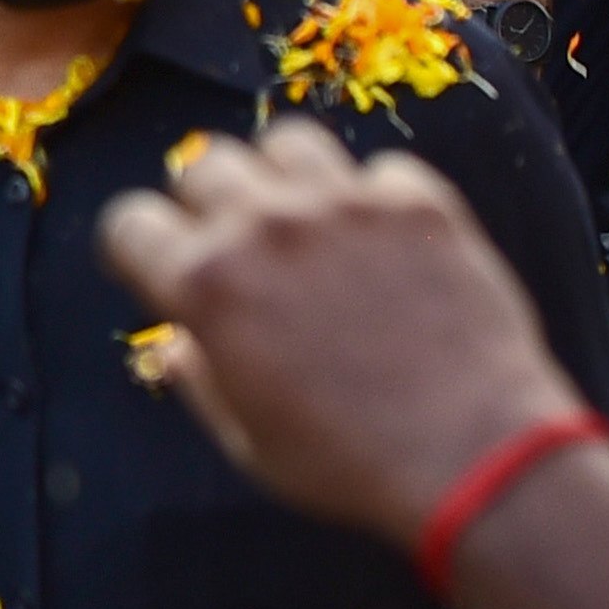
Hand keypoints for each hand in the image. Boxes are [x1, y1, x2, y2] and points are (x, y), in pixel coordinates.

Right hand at [96, 118, 592, 550]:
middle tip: (243, 247)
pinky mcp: (418, 205)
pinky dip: (376, 200)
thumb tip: (176, 345)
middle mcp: (264, 226)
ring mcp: (343, 206)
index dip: (141, 249)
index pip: (130, 221)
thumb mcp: (246, 441)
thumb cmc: (350, 465)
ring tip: (309, 220)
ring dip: (285, 179)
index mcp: (205, 283)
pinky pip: (379, 170)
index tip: (162, 267)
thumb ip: (198, 380)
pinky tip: (387, 243)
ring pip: (286, 143)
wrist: (479, 459)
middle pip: (203, 165)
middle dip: (209, 204)